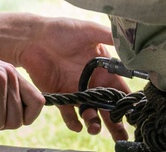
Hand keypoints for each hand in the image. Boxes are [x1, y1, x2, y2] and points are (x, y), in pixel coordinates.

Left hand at [18, 17, 129, 140]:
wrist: (32, 38)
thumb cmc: (62, 30)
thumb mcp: (89, 30)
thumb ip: (111, 37)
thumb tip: (132, 42)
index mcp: (102, 69)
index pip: (119, 89)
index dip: (126, 101)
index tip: (133, 113)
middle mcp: (91, 82)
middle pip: (108, 107)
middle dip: (116, 123)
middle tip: (122, 136)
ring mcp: (76, 91)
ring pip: (90, 113)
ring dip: (94, 123)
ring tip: (94, 128)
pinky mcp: (60, 96)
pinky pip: (69, 114)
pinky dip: (73, 122)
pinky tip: (77, 125)